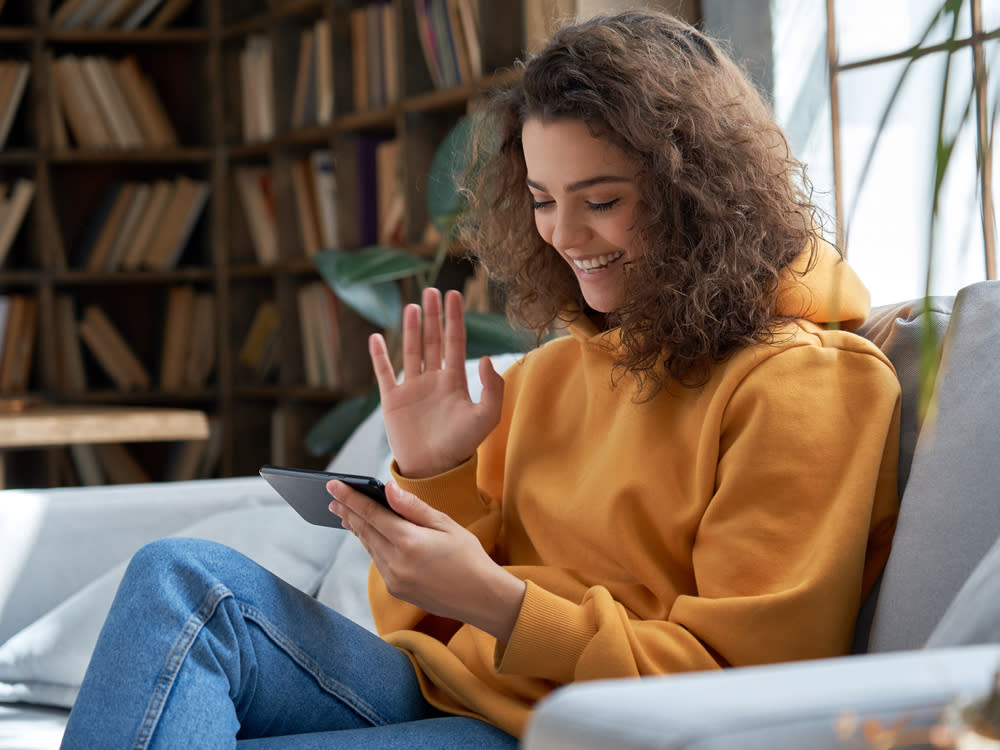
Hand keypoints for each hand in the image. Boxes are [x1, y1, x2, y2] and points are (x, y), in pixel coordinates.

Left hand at [328, 479, 524, 642]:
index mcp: (410, 542)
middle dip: (347, 512)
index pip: (371, 514)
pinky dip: (372, 546)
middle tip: (332, 498)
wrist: (482, 599)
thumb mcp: (446, 525)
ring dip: (357, 529)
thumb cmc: (469, 557)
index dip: (350, 498)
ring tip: (346, 514)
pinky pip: (378, 562)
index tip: (333, 486)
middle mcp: (396, 563)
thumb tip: (388, 489)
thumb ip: (414, 508)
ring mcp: (394, 579)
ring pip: (369, 547)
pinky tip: (370, 536)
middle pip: (364, 531)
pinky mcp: (396, 590)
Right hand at [369, 288, 503, 477]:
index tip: (454, 294)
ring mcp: (412, 388)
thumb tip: (483, 357)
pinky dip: (379, 356)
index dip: (454, 318)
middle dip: (433, 315)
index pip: (455, 341)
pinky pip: (384, 372)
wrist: (433, 469)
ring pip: (411, 350)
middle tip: (432, 290)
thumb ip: (491, 388)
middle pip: (432, 340)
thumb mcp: (485, 417)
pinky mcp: (392, 400)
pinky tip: (376, 337)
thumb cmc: (461, 445)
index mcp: (455, 381)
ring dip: (411, 328)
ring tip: (413, 306)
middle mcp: (433, 380)